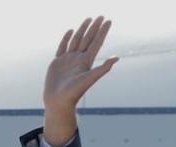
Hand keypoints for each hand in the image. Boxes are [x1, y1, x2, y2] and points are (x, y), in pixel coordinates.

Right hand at [42, 16, 118, 144]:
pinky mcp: (58, 62)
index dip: (102, 31)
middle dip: (94, 27)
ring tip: (88, 19)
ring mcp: (68, 60)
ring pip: (76, 41)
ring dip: (83, 30)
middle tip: (101, 16)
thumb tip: (117, 57)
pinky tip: (70, 31)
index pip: (96, 43)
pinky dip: (66, 38)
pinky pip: (63, 47)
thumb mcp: (90, 78)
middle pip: (88, 39)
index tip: (107, 20)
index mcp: (87, 62)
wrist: (59, 101)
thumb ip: (103, 68)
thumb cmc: (74, 92)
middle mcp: (78, 59)